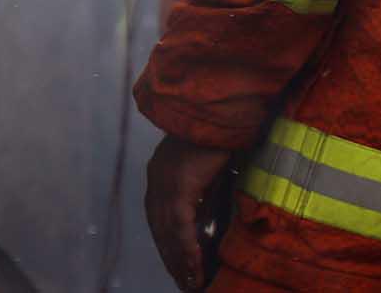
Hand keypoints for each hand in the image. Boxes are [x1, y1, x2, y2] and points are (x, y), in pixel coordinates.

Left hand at [145, 137, 232, 290]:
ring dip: (180, 261)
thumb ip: (204, 187)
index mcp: (160, 170)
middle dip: (171, 258)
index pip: (158, 217)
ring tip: (191, 282)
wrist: (223, 106)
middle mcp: (157, 178)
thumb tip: (210, 213)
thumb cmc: (222, 129)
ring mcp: (165, 182)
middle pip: (159, 229)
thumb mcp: (208, 163)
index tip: (176, 263)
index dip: (167, 242)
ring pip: (168, 233)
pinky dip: (187, 249)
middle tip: (183, 281)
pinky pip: (181, 227)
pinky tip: (196, 265)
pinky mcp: (180, 186)